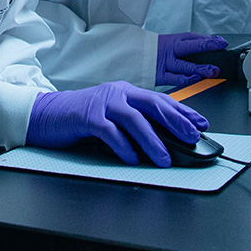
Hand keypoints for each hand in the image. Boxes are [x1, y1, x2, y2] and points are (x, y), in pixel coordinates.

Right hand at [25, 81, 208, 166]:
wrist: (49, 115)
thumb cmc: (83, 118)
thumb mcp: (113, 116)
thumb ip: (134, 123)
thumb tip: (163, 139)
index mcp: (126, 91)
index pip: (160, 100)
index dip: (182, 111)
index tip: (201, 124)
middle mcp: (117, 92)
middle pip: (152, 104)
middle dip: (175, 121)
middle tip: (192, 136)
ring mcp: (103, 103)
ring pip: (134, 119)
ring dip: (152, 141)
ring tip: (164, 158)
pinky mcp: (88, 116)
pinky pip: (111, 132)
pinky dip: (124, 147)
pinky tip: (133, 159)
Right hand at [156, 32, 227, 86]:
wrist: (129, 54)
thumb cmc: (152, 51)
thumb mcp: (168, 44)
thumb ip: (184, 48)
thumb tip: (206, 48)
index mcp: (173, 40)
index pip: (193, 38)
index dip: (208, 39)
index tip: (222, 41)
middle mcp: (170, 50)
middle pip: (191, 46)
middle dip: (207, 46)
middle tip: (221, 48)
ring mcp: (165, 63)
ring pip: (185, 65)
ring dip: (200, 68)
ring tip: (213, 70)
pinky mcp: (159, 75)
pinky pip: (174, 78)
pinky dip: (186, 79)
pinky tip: (195, 79)